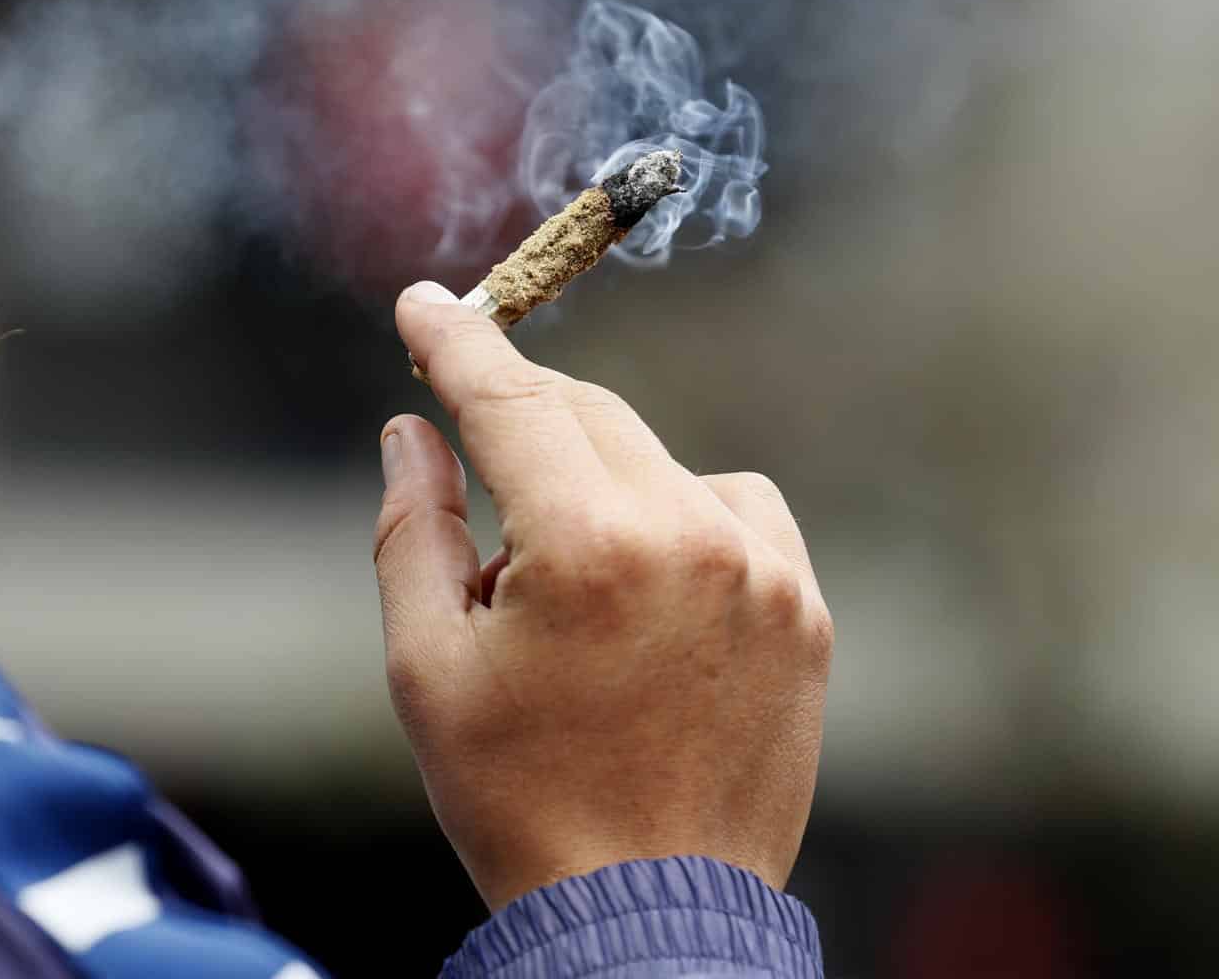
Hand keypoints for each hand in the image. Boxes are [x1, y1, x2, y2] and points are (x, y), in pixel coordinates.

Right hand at [372, 282, 831, 910]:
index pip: (510, 401)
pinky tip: (646, 590)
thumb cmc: (520, 801)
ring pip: (660, 462)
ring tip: (564, 583)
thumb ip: (413, 528)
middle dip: (522, 419)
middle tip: (469, 445)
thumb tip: (411, 431)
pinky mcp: (807, 609)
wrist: (648, 917)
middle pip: (589, 418)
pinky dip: (683, 521)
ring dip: (600, 481)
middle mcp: (693, 535)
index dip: (458, 343)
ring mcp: (765, 571)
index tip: (425, 302)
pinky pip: (735, 511)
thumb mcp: (427, 668)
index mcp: (590, 546)